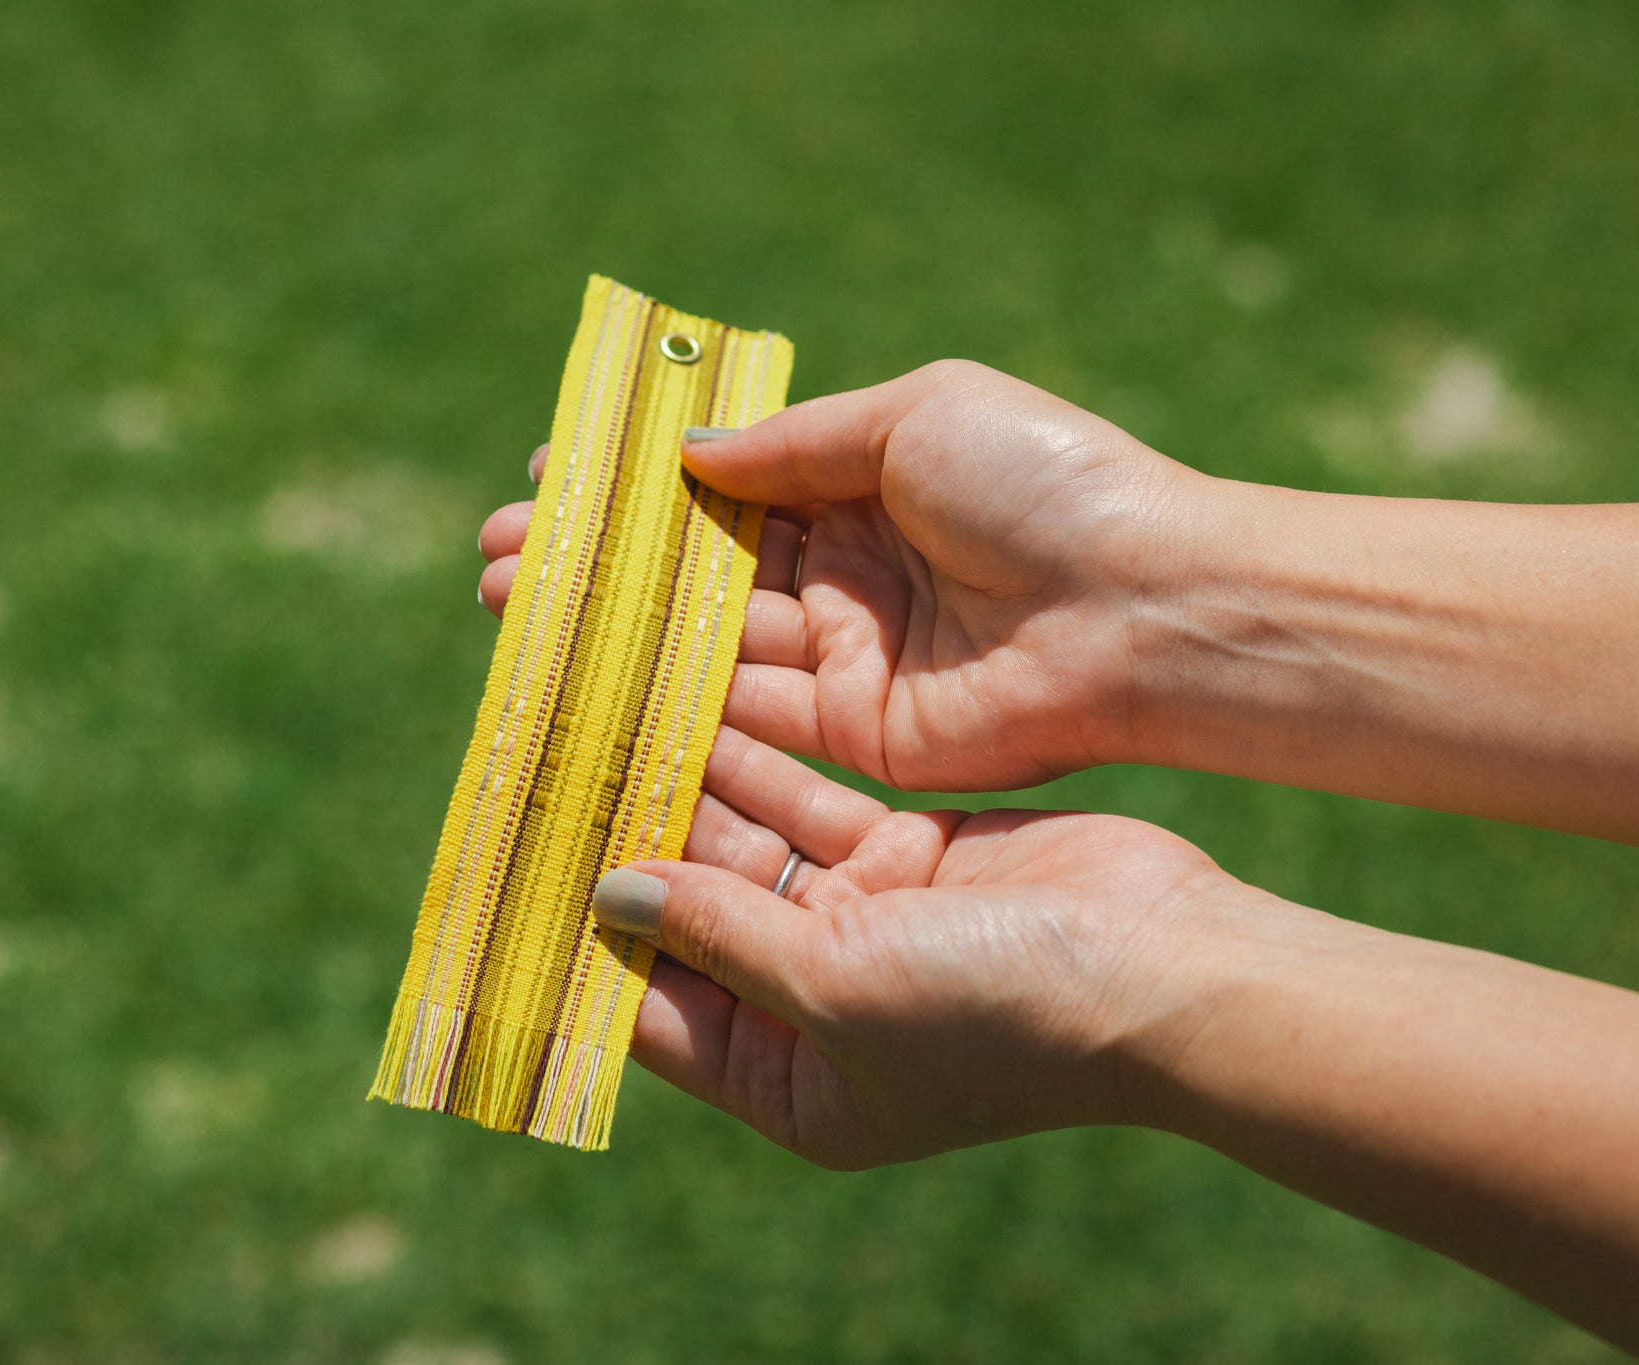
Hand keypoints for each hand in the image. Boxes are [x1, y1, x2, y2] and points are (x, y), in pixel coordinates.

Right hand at [481, 360, 1198, 791]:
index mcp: (861, 491)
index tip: (547, 482)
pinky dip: (663, 697)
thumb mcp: (913, 419)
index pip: (722, 492)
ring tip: (506, 607)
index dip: (634, 491)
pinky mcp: (853, 737)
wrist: (1142, 608)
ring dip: (607, 631)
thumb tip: (686, 453)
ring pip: (703, 647)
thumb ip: (794, 445)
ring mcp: (844, 661)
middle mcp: (841, 578)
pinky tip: (580, 677)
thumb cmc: (1043, 484)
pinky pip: (744, 717)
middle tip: (496, 559)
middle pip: (694, 576)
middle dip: (596, 568)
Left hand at [602, 725, 1297, 1169]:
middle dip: (630, 841)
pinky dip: (757, 759)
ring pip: (745, 844)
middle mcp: (816, 1006)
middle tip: (550, 763)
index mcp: (792, 1083)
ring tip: (605, 713)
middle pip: (692, 914)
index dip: (586, 941)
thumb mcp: (834, 983)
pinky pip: (806, 802)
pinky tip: (696, 702)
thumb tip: (607, 896)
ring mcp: (864, 925)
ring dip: (686, 783)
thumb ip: (718, 932)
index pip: (653, 1010)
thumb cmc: (997, 1012)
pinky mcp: (907, 856)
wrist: (1165, 964)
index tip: (520, 865)